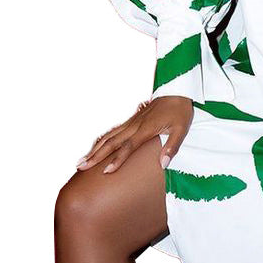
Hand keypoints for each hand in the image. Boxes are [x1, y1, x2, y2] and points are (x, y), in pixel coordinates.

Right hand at [76, 96, 193, 173]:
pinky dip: (102, 140)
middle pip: (111, 142)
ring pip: (109, 136)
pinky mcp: (131, 120)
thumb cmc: (180, 111)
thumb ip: (172, 147)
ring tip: (81, 160)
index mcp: (146, 129)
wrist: (176, 90)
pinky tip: (95, 147)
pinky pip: (113, 131)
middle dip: (95, 155)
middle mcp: (134, 125)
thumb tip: (163, 164)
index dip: (117, 159)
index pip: (128, 147)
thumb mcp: (182, 129)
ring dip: (94, 148)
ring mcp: (131, 122)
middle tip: (80, 166)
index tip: (105, 171)